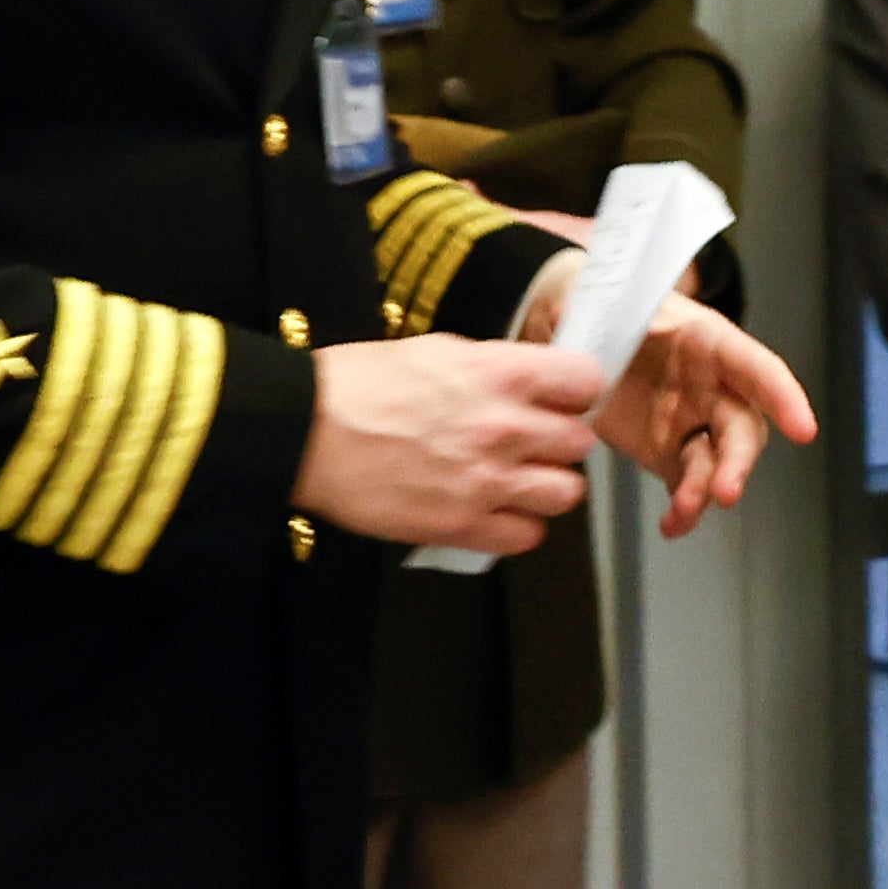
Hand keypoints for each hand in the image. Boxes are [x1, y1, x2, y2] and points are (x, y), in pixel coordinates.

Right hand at [297, 335, 603, 553]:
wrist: (300, 431)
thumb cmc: (356, 384)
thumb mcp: (436, 351)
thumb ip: (493, 369)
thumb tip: (527, 384)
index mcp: (500, 374)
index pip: (587, 381)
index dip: (576, 391)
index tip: (560, 398)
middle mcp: (505, 428)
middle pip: (579, 443)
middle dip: (558, 441)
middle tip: (530, 442)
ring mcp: (486, 481)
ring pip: (566, 493)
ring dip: (545, 487)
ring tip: (515, 480)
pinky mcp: (460, 525)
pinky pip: (526, 536)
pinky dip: (516, 527)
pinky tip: (491, 512)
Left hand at [591, 296, 818, 538]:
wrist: (578, 335)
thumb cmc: (602, 308)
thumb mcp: (602, 302)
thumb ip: (595, 318)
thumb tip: (564, 324)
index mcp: (706, 341)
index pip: (756, 366)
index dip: (784, 397)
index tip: (802, 430)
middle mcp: (713, 385)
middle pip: (743, 426)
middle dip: (739, 462)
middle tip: (724, 492)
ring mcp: (695, 422)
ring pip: (719, 463)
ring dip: (707, 491)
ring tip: (681, 513)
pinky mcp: (671, 453)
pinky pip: (689, 486)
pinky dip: (685, 510)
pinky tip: (671, 526)